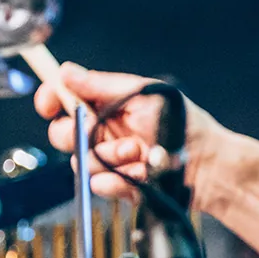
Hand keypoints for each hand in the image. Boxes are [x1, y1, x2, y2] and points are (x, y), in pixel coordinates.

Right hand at [33, 62, 222, 202]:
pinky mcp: (119, 184)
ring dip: (108, 156)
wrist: (209, 164)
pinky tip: (138, 173)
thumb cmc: (185, 125)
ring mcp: (111, 160)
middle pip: (63, 134)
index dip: (51, 99)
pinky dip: (117, 179)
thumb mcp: (143, 96)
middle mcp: (106, 132)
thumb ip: (102, 86)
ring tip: (137, 152)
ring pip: (80, 162)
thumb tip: (66, 72)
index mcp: (109, 105)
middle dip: (76, 134)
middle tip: (98, 131)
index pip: (66, 99)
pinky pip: (99, 184)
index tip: (49, 104)